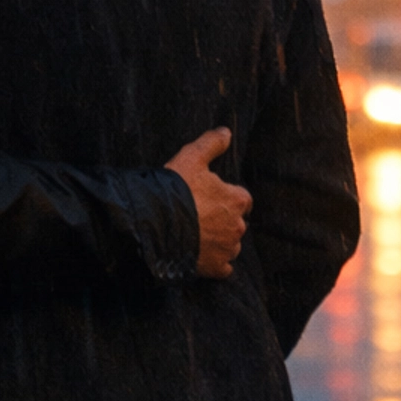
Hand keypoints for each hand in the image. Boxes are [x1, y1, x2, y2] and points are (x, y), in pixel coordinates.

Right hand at [164, 127, 251, 278]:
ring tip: (199, 236)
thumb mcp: (191, 157)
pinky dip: (215, 264)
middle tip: (201, 216)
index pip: (243, 199)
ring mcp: (227, 249)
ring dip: (220, 242)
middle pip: (236, 223)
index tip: (213, 197)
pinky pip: (223, 268)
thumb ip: (211, 143)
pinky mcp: (215, 268)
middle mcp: (237, 226)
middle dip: (223, 220)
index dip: (229, 197)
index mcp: (236, 200)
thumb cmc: (176, 189)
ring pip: (230, 245)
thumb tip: (226, 132)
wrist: (157, 224)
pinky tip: (201, 256)